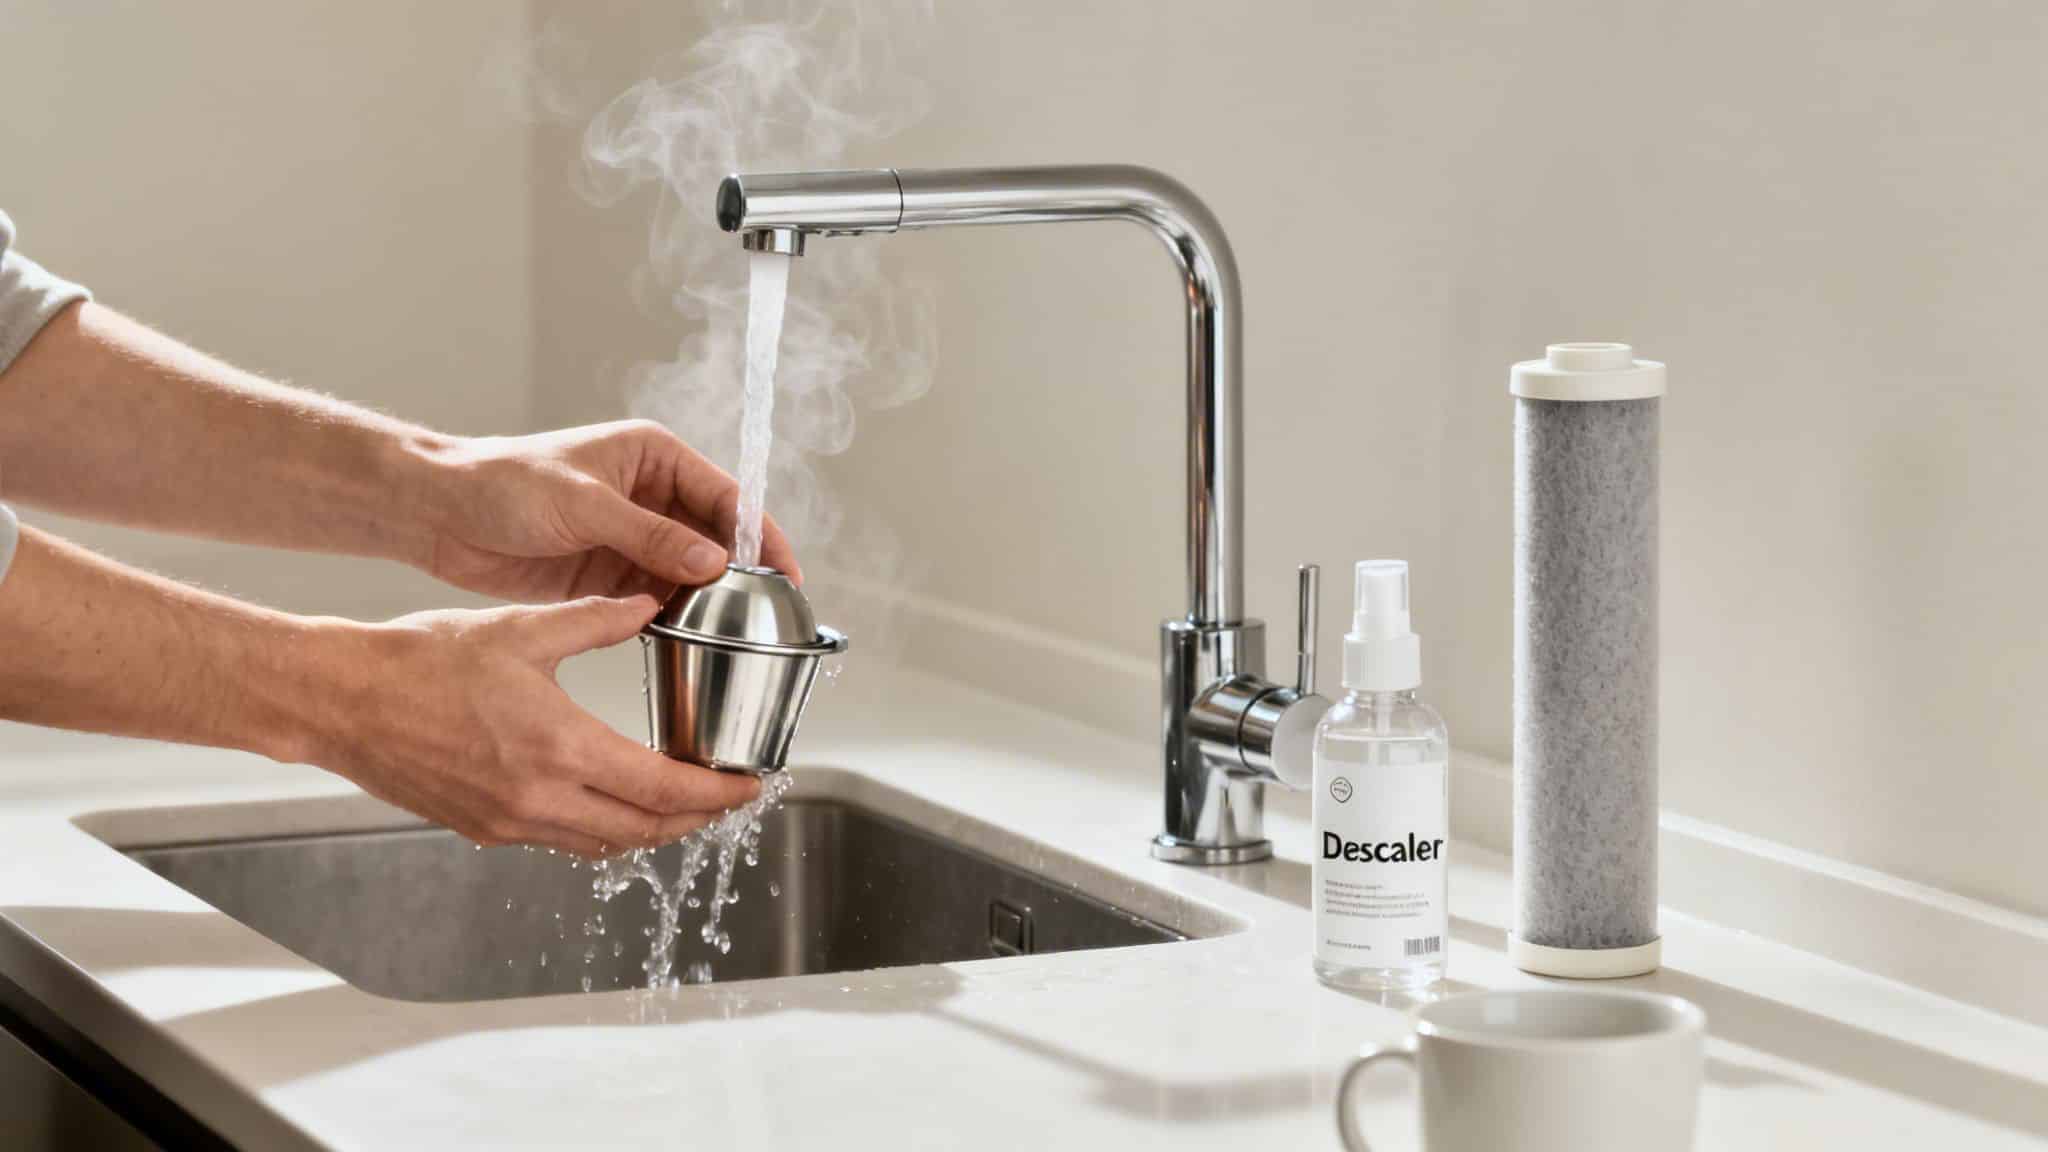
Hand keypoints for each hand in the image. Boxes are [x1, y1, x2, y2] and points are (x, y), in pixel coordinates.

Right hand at [308, 594, 760, 854]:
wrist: (339, 701)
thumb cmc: (418, 660)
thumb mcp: (520, 629)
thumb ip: (596, 620)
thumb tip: (651, 599)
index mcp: (559, 748)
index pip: (664, 789)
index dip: (717, 793)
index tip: (750, 785)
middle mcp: (538, 800)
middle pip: (645, 830)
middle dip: (697, 819)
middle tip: (729, 798)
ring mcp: (509, 823)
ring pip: (606, 844)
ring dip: (653, 829)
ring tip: (684, 803)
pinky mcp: (484, 829)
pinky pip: (563, 842)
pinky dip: (603, 829)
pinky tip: (615, 801)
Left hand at [419, 421, 799, 603]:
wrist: (438, 515)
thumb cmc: (501, 483)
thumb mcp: (584, 505)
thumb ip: (651, 535)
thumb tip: (714, 563)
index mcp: (654, 458)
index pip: (728, 497)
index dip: (763, 536)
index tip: (786, 575)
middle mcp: (652, 496)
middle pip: (717, 540)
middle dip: (742, 577)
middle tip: (765, 618)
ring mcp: (632, 538)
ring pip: (691, 574)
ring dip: (709, 604)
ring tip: (731, 637)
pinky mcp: (610, 574)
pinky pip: (657, 598)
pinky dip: (674, 620)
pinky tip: (688, 642)